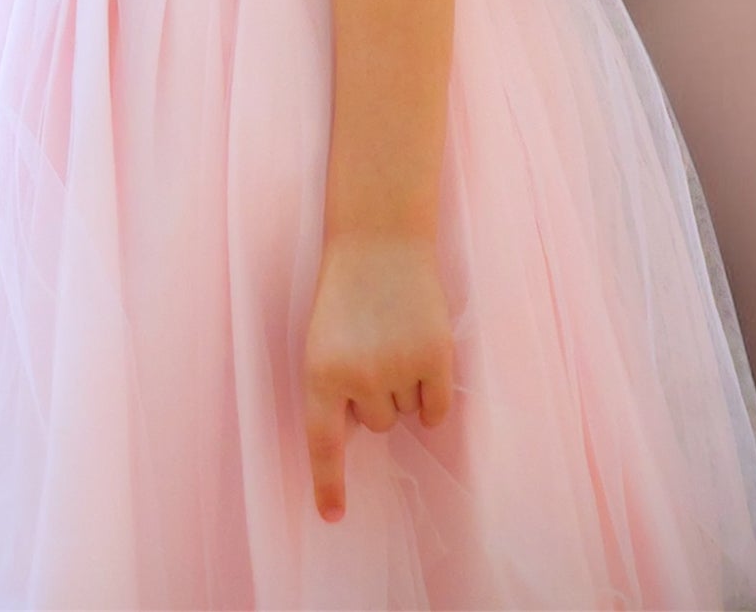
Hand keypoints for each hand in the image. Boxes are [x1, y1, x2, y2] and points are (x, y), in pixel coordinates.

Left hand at [301, 230, 455, 522]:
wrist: (380, 238)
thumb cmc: (347, 291)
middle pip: (376, 423)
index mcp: (319, 373)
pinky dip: (434, 394)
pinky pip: (436, 410)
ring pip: (407, 413)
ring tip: (395, 334)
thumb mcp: (324, 341)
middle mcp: (358, 378)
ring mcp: (397, 369)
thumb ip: (334, 388)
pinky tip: (425, 353)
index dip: (328, 483)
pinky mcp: (435, 358)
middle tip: (374, 342)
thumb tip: (360, 436)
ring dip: (406, 385)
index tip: (333, 517)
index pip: (323, 444)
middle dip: (377, 392)